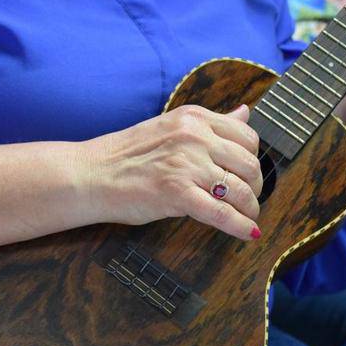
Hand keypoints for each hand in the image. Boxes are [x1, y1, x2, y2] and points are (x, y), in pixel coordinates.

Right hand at [85, 104, 262, 240]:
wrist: (91, 174)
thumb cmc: (127, 155)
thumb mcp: (172, 125)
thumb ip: (211, 123)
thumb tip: (245, 112)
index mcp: (194, 118)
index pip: (247, 137)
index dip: (253, 160)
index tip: (247, 175)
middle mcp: (194, 137)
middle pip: (249, 165)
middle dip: (254, 187)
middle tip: (247, 200)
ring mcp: (186, 165)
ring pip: (241, 190)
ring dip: (250, 209)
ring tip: (246, 217)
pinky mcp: (177, 194)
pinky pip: (223, 214)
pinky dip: (241, 227)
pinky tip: (248, 234)